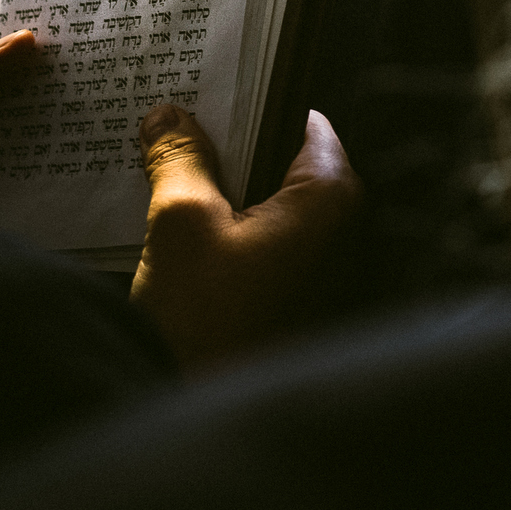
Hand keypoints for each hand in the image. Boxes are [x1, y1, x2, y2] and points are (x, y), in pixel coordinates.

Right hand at [132, 103, 362, 370]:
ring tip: (163, 173)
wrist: (212, 423)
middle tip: (170, 127)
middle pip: (285, 162)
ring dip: (222, 193)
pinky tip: (179, 232)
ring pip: (271, 208)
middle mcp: (347, 232)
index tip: (204, 86)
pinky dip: (229, 235)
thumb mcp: (181, 226)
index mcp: (332, 197)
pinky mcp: (302, 306)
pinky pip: (266, 249)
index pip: (301, 117)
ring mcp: (328, 274)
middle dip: (228, 148)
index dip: (250, 99)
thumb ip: (178, 158)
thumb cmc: (210, 328)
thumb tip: (168, 116)